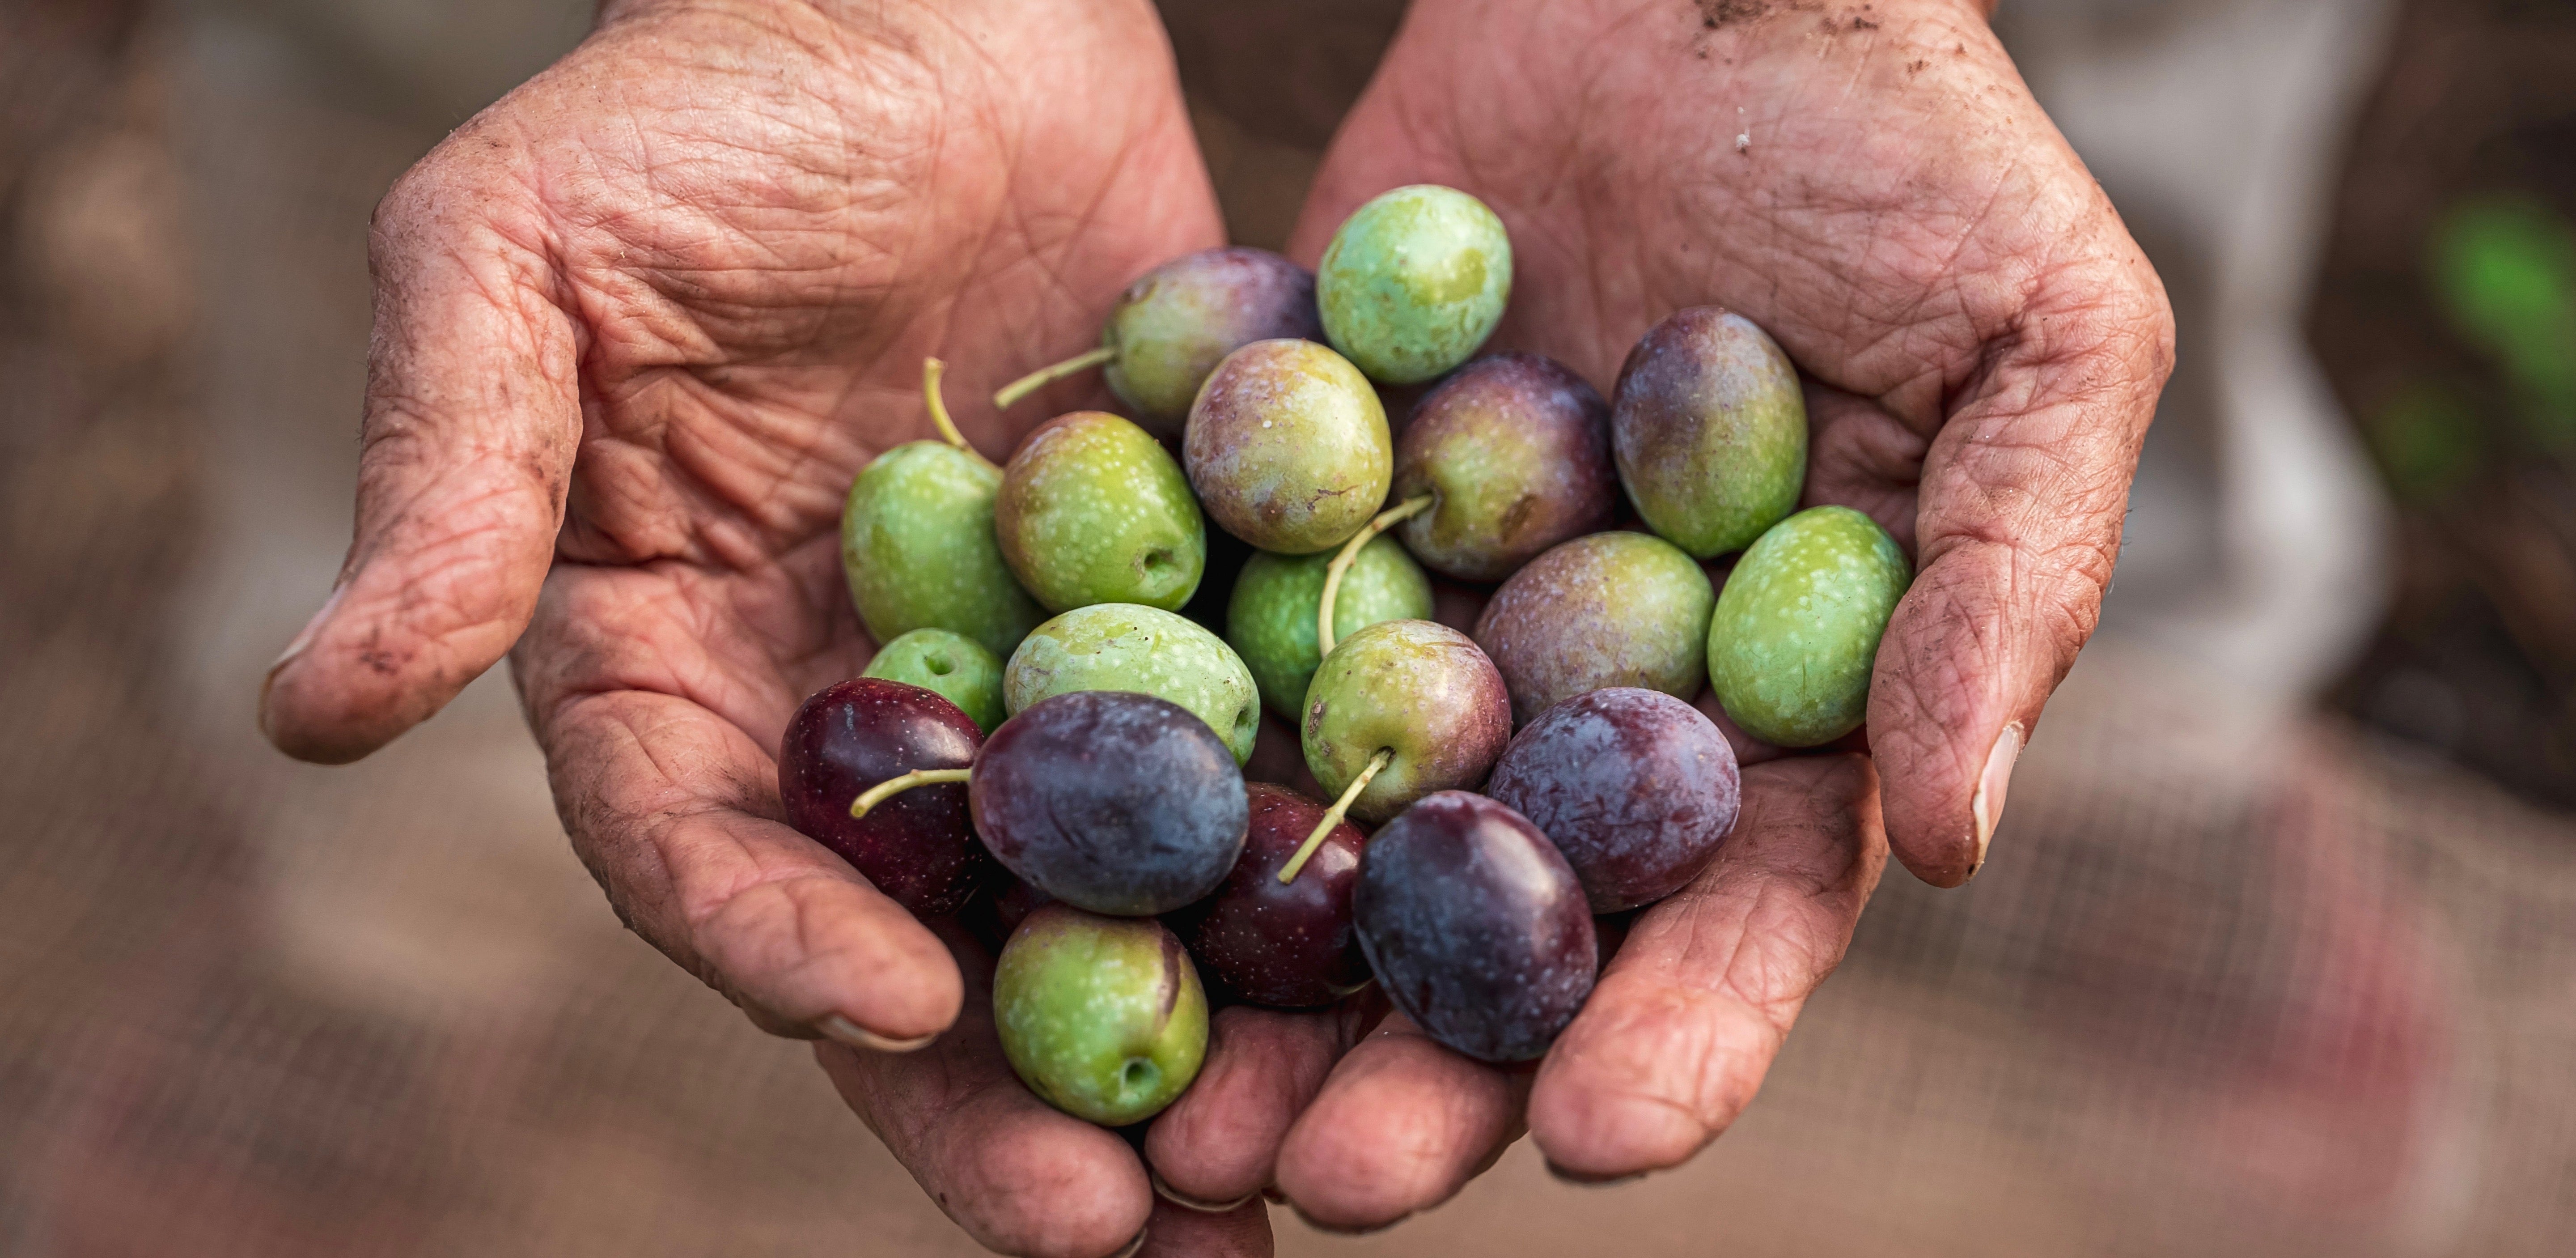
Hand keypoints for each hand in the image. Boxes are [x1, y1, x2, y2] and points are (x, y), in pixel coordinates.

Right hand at [255, 1, 1246, 1250]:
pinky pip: (1246, 754)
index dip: (781, 943)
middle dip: (1011, 1095)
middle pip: (920, 938)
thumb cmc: (688, 103)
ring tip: (1273, 1189)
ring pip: (1095, 898)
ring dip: (1181, 1045)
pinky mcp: (1182, 601)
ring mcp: (1027, 670)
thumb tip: (307, 710)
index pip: (703, 850)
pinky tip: (1391, 976)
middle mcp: (851, 706)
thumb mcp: (515, 264)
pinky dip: (1307, 867)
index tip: (887, 1018)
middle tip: (1120, 1232)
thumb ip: (448, 484)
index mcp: (668, 665)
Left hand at [1141, 0, 2173, 1228]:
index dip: (1675, 1035)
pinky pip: (1214, 639)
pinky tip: (1054, 855)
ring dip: (1257, 973)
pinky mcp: (1293, 505)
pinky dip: (1140, 749)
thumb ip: (2005, 584)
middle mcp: (1587, 690)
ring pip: (1338, 829)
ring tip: (1170, 1097)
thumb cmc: (1907, 146)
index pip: (1733, 909)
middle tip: (1325, 1177)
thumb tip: (1961, 837)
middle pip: (1510, 918)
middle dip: (1426, 1061)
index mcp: (1772, 701)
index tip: (1589, 1138)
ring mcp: (1432, 606)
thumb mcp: (2036, 341)